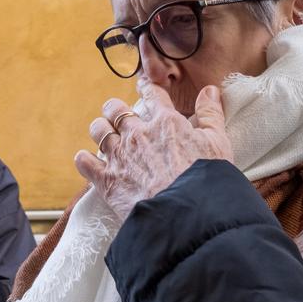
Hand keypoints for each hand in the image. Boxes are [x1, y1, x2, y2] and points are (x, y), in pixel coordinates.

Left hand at [73, 80, 232, 220]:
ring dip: (100, 129)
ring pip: (99, 130)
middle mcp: (138, 134)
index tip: (144, 87)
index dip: (147, 88)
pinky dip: (85, 160)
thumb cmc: (205, 178)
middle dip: (115, 108)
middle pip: (116, 109)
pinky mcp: (107, 180)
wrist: (185, 214)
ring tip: (103, 131)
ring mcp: (120, 156)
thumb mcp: (217, 142)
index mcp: (165, 122)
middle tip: (117, 112)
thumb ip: (211, 113)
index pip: (152, 95)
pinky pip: (85, 163)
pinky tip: (87, 160)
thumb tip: (210, 90)